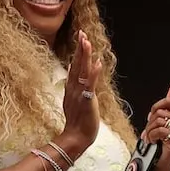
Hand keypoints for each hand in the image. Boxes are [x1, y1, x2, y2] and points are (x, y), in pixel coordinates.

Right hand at [58, 30, 101, 150]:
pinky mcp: (87, 101)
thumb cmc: (78, 121)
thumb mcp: (74, 99)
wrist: (76, 137)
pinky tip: (97, 63)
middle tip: (82, 33)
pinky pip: (90, 85)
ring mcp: (79, 94)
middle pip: (77, 65)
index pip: (75, 65)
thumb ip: (74, 83)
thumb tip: (73, 67)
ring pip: (82, 72)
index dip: (78, 51)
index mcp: (72, 88)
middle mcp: (74, 88)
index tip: (80, 38)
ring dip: (84, 57)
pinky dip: (94, 74)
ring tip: (86, 42)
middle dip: (80, 49)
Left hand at [142, 80, 169, 170]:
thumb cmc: (162, 137)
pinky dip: (151, 136)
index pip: (168, 101)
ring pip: (159, 121)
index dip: (155, 109)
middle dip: (151, 122)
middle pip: (161, 112)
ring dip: (149, 130)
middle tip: (151, 131)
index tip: (153, 118)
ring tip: (152, 137)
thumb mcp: (165, 116)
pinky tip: (153, 141)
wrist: (161, 159)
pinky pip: (160, 130)